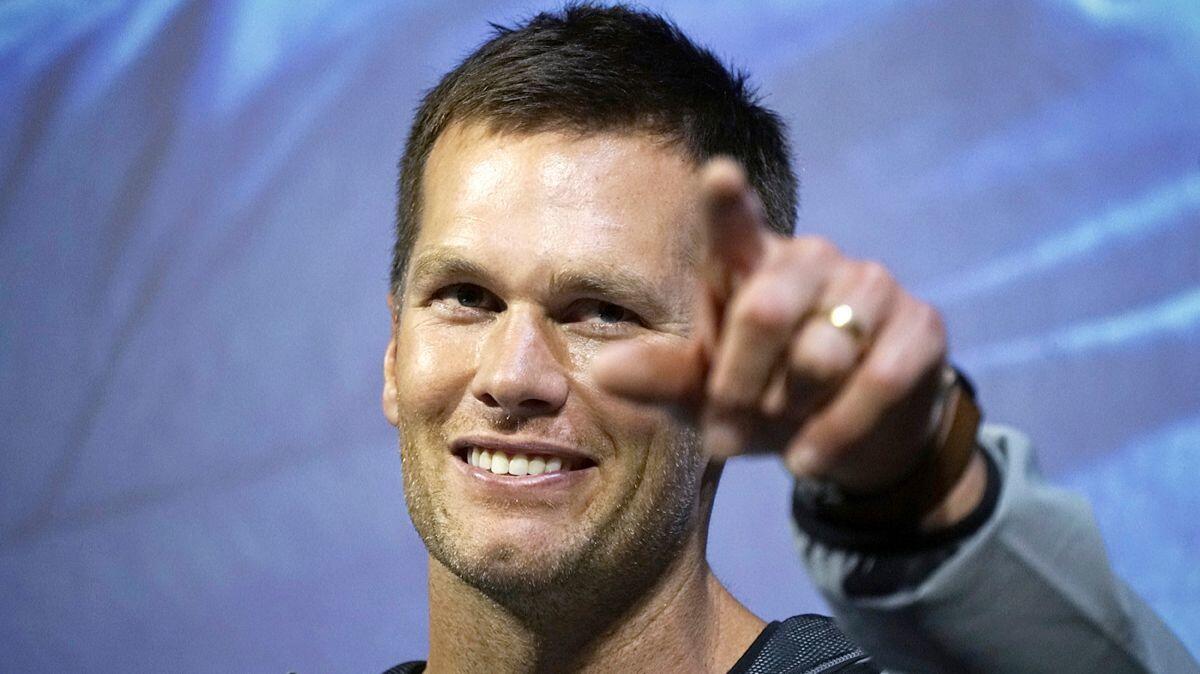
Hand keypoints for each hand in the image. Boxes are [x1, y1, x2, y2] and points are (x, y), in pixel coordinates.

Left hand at [594, 158, 982, 524]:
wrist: (847, 436)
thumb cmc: (762, 396)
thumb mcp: (706, 393)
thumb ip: (662, 378)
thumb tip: (604, 373)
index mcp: (751, 265)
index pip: (735, 225)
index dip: (728, 202)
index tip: (719, 176)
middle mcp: (812, 259)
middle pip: (764, 312)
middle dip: (739, 388)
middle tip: (725, 430)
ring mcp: (871, 286)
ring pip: (822, 354)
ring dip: (791, 412)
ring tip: (779, 435)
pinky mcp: (920, 325)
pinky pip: (878, 382)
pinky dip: (836, 432)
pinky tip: (810, 456)